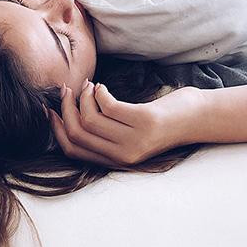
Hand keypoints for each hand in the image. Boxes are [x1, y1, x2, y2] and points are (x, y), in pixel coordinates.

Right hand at [49, 81, 203, 166]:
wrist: (196, 119)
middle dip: (66, 108)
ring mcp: (134, 139)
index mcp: (115, 160)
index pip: (73, 149)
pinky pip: (107, 105)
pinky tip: (103, 87)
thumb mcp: (128, 133)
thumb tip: (69, 115)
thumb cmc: (158, 122)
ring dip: (83, 97)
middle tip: (66, 91)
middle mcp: (123, 154)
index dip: (57, 129)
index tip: (51, 110)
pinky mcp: (143, 121)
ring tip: (89, 86)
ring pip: (90, 118)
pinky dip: (99, 92)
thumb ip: (104, 133)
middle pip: (78, 132)